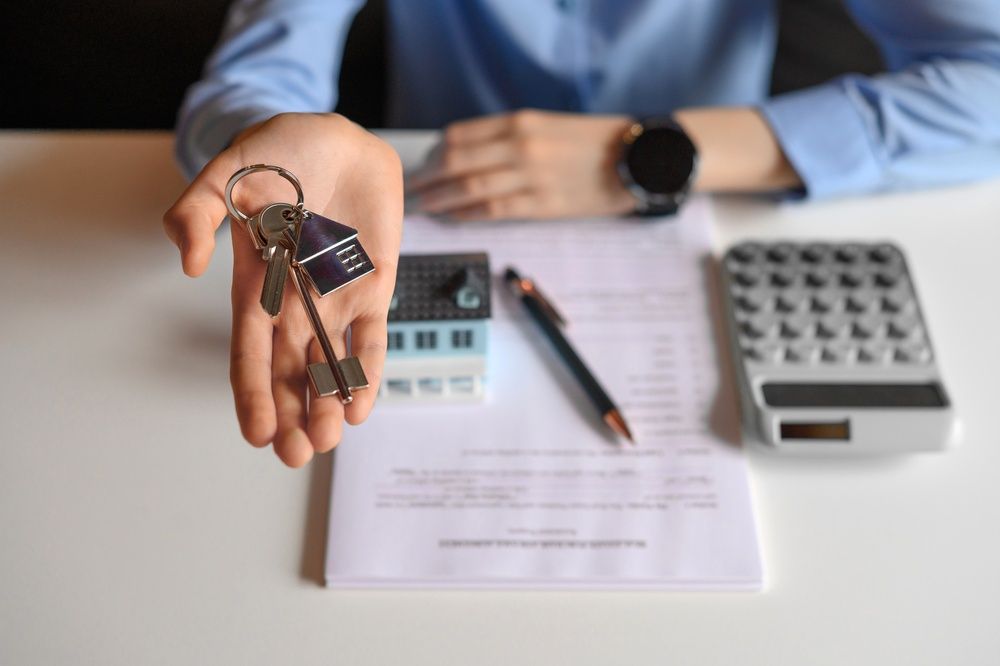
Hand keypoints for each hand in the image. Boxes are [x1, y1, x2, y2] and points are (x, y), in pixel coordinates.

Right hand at [163, 113, 402, 466]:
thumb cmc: (278, 153)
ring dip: (330, 402)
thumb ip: (197, 210)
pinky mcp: (375, 287)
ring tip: (329, 438)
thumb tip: (186, 263)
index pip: (250, 351)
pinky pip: (373, 338)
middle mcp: (294, 303)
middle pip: (291, 371)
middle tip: (296, 455)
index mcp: (255, 285)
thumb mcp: (227, 173)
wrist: (337, 136)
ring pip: (331, 364)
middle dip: (292, 414)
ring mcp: (336, 299)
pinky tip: (364, 406)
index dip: (252, 393)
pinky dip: (368, 371)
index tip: (258, 433)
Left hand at [408, 109, 635, 219]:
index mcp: (520, 122)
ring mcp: (531, 177)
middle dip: (427, 179)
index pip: (459, 136)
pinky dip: (467, 214)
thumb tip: (467, 156)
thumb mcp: (547, 126)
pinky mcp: (543, 205)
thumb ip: (509, 138)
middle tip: (412, 191)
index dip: (433, 153)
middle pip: (455, 162)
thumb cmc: (594, 143)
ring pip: (469, 188)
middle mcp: (521, 146)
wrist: (638, 158)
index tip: (423, 164)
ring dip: (441, 199)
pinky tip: (454, 217)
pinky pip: (493, 210)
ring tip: (426, 208)